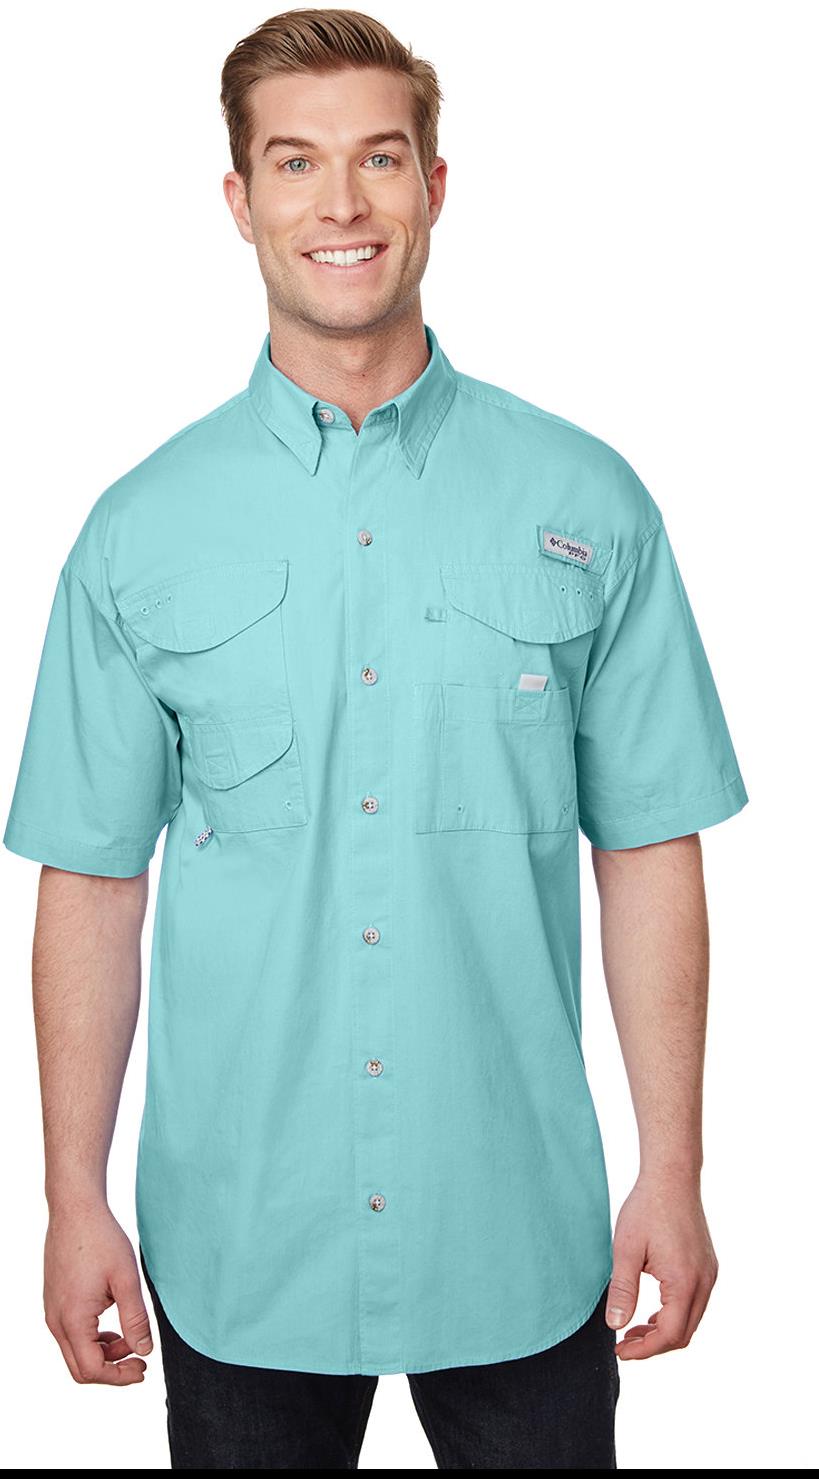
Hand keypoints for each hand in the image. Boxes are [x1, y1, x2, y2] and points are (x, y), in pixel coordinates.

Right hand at [44, 1202, 152, 1383]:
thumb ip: (136, 1319)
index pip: (92, 1370)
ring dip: (103, 1353)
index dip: (119, 1377)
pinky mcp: (54, 1301)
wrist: (75, 1210)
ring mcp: (52, 1311)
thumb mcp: (126, 1280)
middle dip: (112, 1370)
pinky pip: (71, 1334)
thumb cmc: (101, 1240)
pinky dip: (93, 1338)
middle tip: (140, 1362)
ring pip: (75, 1351)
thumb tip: (145, 1351)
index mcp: (73, 1320)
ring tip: (131, 1337)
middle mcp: (56, 1321)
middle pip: (80, 1368)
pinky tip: (113, 1324)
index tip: (143, 1368)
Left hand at [605, 1170, 718, 1358]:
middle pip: (683, 1333)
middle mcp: (704, 1282)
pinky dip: (675, 1314)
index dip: (644, 1350)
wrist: (672, 1176)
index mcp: (684, 1282)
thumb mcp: (626, 1250)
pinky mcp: (708, 1265)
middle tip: (623, 1344)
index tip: (620, 1351)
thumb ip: (622, 1290)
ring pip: (691, 1320)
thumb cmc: (646, 1208)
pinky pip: (695, 1302)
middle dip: (653, 1345)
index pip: (669, 1335)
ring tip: (633, 1330)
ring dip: (664, 1330)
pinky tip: (652, 1310)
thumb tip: (615, 1327)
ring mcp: (709, 1274)